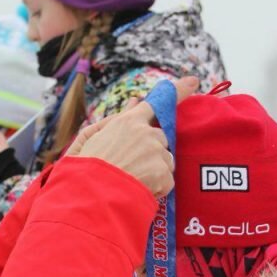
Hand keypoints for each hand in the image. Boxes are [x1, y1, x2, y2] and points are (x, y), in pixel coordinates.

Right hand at [67, 76, 199, 197]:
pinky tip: (139, 190)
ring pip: (166, 160)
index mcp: (127, 122)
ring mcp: (157, 153)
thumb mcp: (89, 138)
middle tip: (133, 165)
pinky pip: (167, 181)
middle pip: (161, 138)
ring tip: (133, 180)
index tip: (193, 81)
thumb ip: (114, 119)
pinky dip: (157, 188)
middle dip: (153, 150)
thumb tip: (135, 102)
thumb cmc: (84, 168)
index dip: (176, 92)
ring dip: (155, 170)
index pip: (154, 104)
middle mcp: (146, 134)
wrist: (89, 196)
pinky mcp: (163, 174)